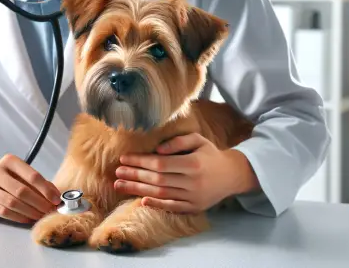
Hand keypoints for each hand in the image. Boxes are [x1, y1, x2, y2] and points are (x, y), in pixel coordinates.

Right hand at [0, 154, 61, 223]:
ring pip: (12, 203)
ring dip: (30, 212)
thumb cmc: (5, 177)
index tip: (56, 199)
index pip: (32, 175)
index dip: (46, 189)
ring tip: (41, 215)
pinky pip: (4, 212)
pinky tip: (28, 218)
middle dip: (39, 203)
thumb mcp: (20, 173)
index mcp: (9, 161)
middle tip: (50, 210)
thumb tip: (55, 195)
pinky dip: (19, 217)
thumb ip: (37, 182)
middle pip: (22, 191)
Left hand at [114, 133, 257, 213]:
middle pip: (157, 179)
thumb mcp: (198, 140)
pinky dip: (156, 204)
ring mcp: (193, 197)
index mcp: (193, 163)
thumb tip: (156, 150)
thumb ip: (178, 142)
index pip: (160, 163)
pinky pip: (171, 207)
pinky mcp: (194, 208)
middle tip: (117, 172)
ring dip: (138, 190)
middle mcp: (193, 182)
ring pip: (161, 194)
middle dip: (134, 175)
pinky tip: (141, 200)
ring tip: (120, 185)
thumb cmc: (210, 155)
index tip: (124, 158)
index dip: (141, 161)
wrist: (232, 175)